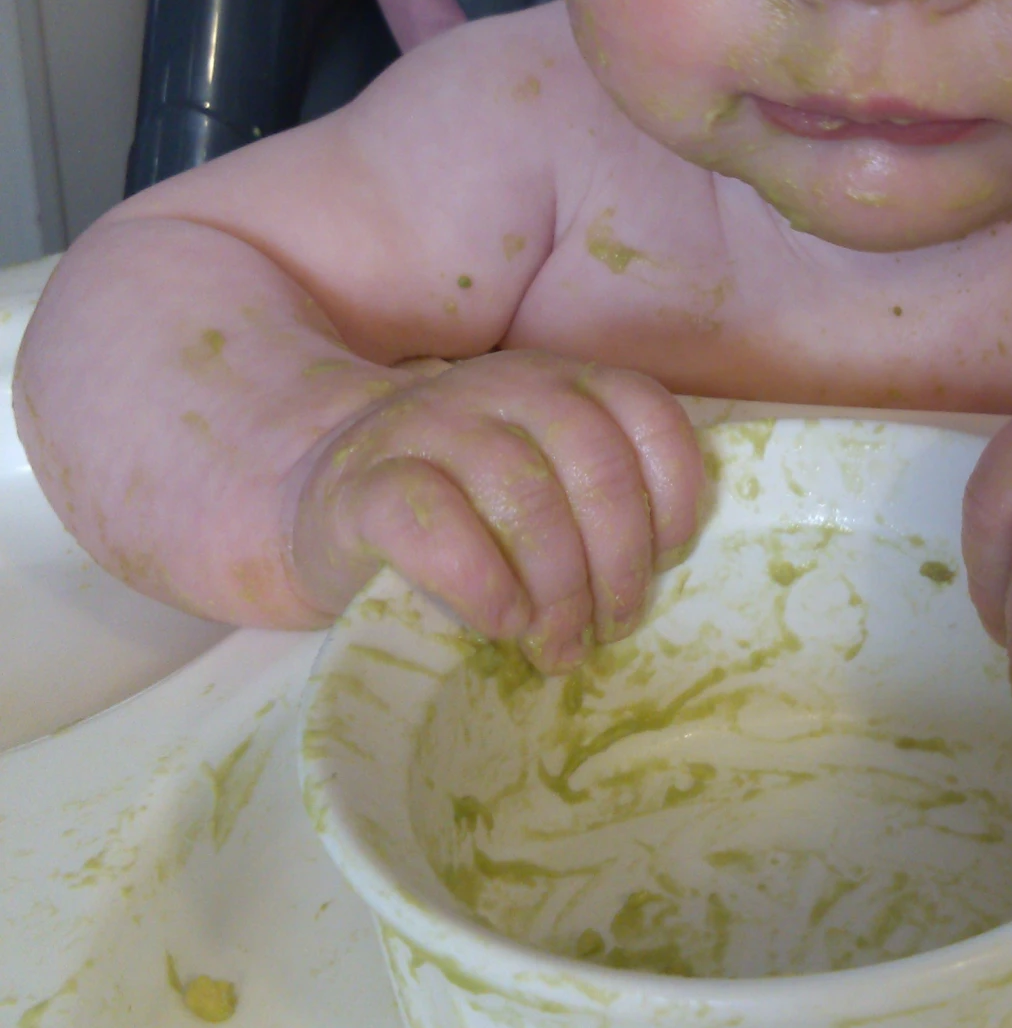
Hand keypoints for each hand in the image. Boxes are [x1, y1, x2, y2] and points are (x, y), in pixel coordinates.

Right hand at [287, 350, 702, 665]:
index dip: (672, 494)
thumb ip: (600, 499)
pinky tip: (502, 623)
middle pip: (593, 460)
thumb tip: (654, 585)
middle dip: (617, 559)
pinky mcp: (361, 483)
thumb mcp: (542, 480)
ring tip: (558, 646)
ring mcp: (424, 426)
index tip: (663, 563)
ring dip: (557, 584)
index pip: (645, 412)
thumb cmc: (460, 506)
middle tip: (610, 628)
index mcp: (557, 381)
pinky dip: (480, 580)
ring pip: (520, 490)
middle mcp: (497, 386)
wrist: (322, 498)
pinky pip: (431, 520)